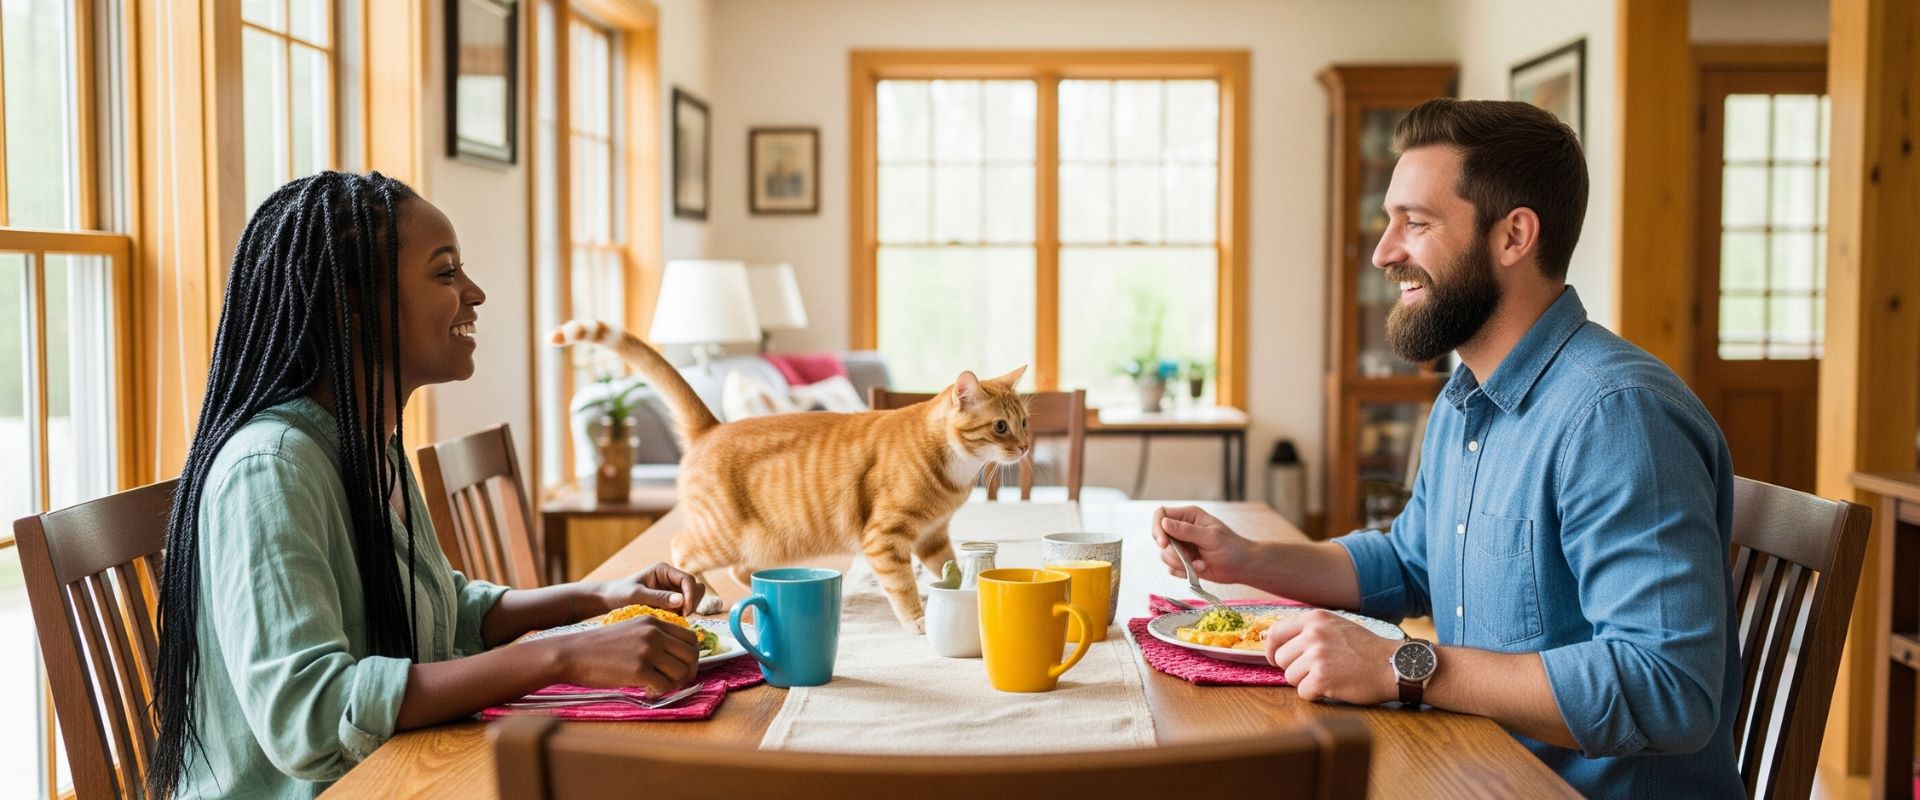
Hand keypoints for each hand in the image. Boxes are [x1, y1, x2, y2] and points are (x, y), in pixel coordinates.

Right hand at [550, 616, 701, 694]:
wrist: (572, 653)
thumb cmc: (600, 647)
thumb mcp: (631, 630)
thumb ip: (654, 638)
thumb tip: (678, 658)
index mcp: (654, 622)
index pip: (691, 637)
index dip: (692, 656)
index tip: (683, 667)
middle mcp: (654, 633)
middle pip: (691, 655)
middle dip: (689, 672)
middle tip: (677, 682)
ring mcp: (647, 651)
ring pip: (681, 672)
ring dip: (673, 684)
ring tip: (658, 687)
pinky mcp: (639, 670)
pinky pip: (664, 686)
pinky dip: (659, 692)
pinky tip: (647, 691)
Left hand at [594, 562, 704, 616]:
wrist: (608, 600)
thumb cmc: (619, 594)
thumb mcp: (637, 596)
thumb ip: (659, 598)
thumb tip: (682, 601)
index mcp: (663, 570)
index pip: (688, 580)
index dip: (691, 596)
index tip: (686, 612)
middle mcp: (670, 577)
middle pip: (695, 587)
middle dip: (692, 602)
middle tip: (681, 617)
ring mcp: (671, 588)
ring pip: (693, 596)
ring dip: (689, 608)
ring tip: (675, 619)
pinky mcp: (670, 600)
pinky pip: (685, 606)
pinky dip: (683, 613)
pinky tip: (671, 620)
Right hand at [1152, 505, 1259, 586]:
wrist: (1242, 567)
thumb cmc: (1231, 548)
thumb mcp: (1210, 537)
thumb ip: (1187, 531)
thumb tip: (1164, 523)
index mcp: (1189, 516)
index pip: (1161, 515)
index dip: (1158, 528)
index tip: (1164, 544)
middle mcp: (1182, 529)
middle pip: (1160, 537)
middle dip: (1172, 552)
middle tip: (1188, 558)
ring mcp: (1182, 546)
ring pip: (1165, 555)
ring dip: (1180, 564)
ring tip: (1200, 565)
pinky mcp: (1183, 561)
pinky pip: (1171, 568)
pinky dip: (1183, 572)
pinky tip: (1199, 569)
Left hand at [1265, 610, 1398, 704]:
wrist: (1394, 665)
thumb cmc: (1367, 649)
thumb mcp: (1337, 626)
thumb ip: (1310, 631)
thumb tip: (1279, 645)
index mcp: (1315, 619)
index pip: (1275, 633)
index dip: (1271, 650)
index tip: (1274, 659)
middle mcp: (1313, 634)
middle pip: (1281, 659)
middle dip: (1295, 669)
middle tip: (1318, 671)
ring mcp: (1317, 655)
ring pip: (1290, 677)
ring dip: (1306, 682)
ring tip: (1330, 677)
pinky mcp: (1321, 678)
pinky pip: (1303, 693)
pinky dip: (1316, 695)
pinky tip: (1334, 687)